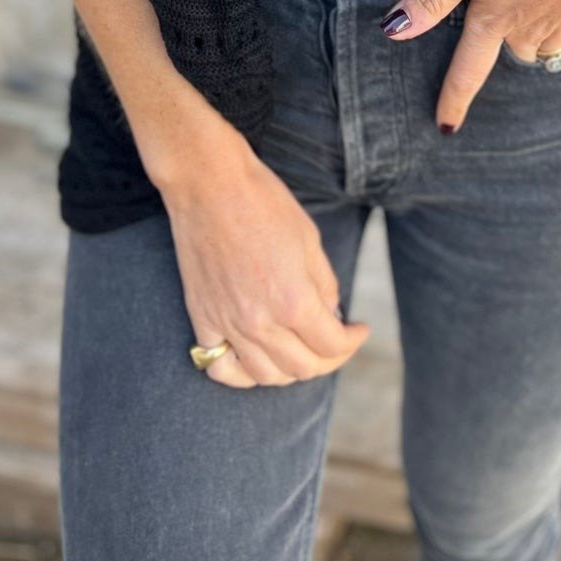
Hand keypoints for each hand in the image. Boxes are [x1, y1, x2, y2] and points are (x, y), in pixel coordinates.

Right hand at [146, 96, 370, 388]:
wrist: (209, 185)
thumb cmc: (264, 202)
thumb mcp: (310, 240)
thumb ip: (324, 285)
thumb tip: (331, 314)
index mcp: (293, 301)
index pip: (332, 346)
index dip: (353, 342)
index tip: (359, 329)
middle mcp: (260, 322)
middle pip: (302, 368)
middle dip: (329, 359)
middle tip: (337, 341)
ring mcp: (227, 325)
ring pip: (265, 376)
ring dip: (290, 370)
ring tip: (302, 350)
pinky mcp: (202, 319)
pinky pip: (220, 368)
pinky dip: (243, 373)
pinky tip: (257, 359)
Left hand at [380, 0, 560, 132]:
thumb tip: (392, 30)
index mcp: (492, 21)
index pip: (467, 72)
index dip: (454, 100)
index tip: (446, 128)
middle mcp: (526, 34)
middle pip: (510, 51)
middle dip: (504, 39)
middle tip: (506, 6)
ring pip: (542, 47)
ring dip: (535, 33)